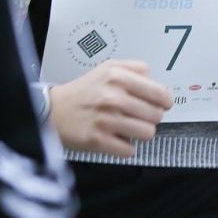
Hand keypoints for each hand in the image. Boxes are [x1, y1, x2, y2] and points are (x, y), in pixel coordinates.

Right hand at [49, 60, 172, 156]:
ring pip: (147, 133)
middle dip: (151, 117)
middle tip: (138, 115)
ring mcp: (106, 120)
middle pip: (156, 115)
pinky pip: (130, 150)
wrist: (53, 111)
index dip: (165, 100)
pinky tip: (116, 137)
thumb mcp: (107, 68)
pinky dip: (125, 147)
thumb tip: (156, 79)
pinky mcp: (98, 140)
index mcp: (117, 76)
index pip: (158, 92)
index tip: (164, 104)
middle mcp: (112, 97)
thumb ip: (134, 68)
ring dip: (140, 132)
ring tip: (128, 127)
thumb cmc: (83, 91)